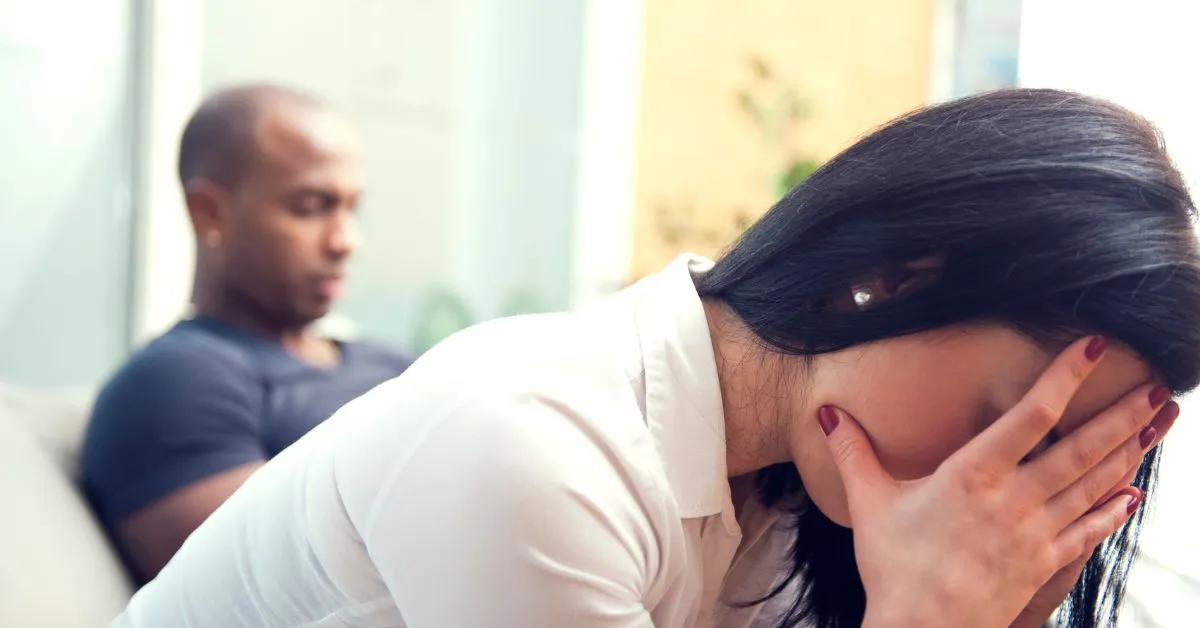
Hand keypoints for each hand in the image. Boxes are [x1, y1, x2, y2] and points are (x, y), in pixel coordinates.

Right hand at [818, 336, 1175, 627]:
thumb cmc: (894, 567)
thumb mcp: (870, 503)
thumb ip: (853, 453)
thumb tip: (826, 413)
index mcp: (973, 474)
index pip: (1031, 415)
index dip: (1066, 377)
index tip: (1095, 347)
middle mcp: (1014, 499)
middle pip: (1080, 449)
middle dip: (1122, 415)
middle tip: (1157, 387)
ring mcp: (1034, 532)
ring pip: (1092, 485)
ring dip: (1127, 453)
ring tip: (1156, 425)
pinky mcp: (1041, 563)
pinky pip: (1086, 530)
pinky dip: (1112, 510)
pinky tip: (1132, 494)